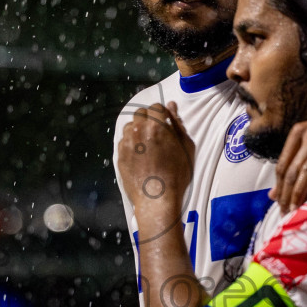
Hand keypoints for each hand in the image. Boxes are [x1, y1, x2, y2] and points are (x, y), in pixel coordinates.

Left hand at [117, 103, 194, 223]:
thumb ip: (178, 124)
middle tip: (157, 133)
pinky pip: (124, 141)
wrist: (157, 199)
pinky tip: (141, 156)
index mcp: (156, 126)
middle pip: (140, 113)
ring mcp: (126, 143)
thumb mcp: (187, 147)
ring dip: (138, 130)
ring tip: (148, 144)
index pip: (156, 107)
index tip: (166, 122)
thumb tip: (172, 107)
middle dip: (149, 119)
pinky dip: (131, 144)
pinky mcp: (119, 155)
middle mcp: (138, 131)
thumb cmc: (176, 175)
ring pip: (130, 126)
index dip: (162, 113)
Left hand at [271, 99, 306, 211]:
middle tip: (288, 214)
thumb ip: (292, 166)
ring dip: (305, 190)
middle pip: (295, 168)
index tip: (280, 207)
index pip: (282, 165)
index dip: (279, 189)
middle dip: (289, 194)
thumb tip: (272, 195)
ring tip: (302, 209)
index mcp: (299, 133)